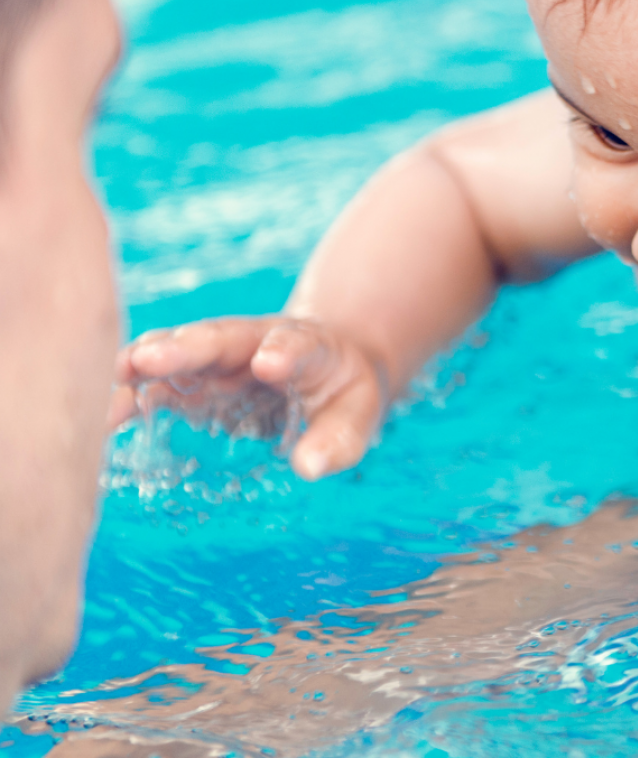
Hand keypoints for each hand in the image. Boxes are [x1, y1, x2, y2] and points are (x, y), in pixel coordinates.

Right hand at [109, 317, 388, 480]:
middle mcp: (257, 343)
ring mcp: (222, 358)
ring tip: (119, 375)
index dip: (284, 351)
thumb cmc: (343, 393)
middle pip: (224, 337)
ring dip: (151, 360)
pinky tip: (111, 409)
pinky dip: (136, 391)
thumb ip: (338, 439)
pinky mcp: (197, 379)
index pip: (297, 344)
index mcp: (309, 347)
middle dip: (189, 346)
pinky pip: (162, 380)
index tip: (269, 363)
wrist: (330, 365)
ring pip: (184, 351)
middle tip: (152, 357)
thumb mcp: (359, 414)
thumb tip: (310, 467)